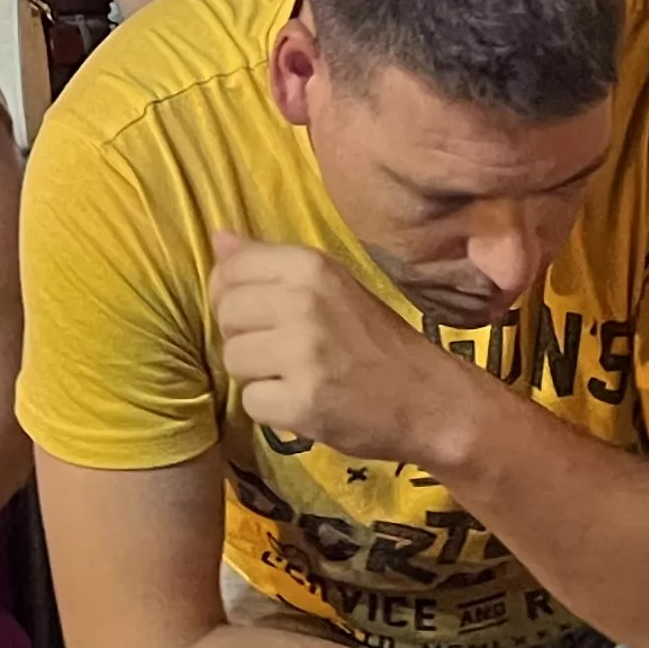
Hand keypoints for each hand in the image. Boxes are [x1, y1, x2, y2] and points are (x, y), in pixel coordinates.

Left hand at [208, 232, 467, 462]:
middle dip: (244, 337)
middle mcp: (303, 301)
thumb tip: (218, 238)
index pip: (230, 269)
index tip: (254, 315)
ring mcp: (302, 352)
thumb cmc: (376, 340)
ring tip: (294, 377)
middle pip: (226, 315)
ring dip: (256, 375)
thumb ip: (271, 262)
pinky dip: (271, 409)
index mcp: (310, 266)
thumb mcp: (331, 285)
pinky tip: (302, 403)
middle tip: (280, 352)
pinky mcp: (302, 401)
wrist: (430, 399)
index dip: (230, 296)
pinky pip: (251, 402)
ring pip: (233, 359)